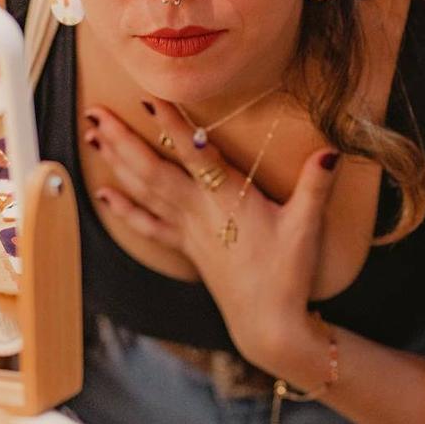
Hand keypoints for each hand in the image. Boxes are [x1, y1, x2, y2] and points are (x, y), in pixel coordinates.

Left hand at [80, 99, 338, 370]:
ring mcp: (187, 230)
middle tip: (95, 111)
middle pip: (152, 169)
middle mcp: (199, 211)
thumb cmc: (287, 275)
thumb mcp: (306, 226)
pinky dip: (124, 208)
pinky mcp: (184, 248)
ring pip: (143, 190)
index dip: (172, 124)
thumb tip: (331, 149)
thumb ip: (316, 184)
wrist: (268, 326)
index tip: (149, 97)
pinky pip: (147, 224)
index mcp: (227, 199)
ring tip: (93, 134)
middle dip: (122, 139)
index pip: (195, 153)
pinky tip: (105, 193)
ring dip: (116, 162)